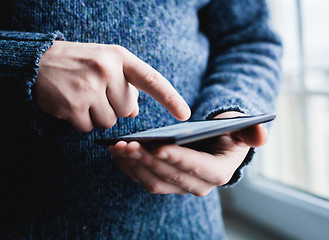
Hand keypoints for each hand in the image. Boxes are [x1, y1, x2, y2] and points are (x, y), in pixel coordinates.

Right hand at [34, 41, 190, 131]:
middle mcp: (106, 69)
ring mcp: (89, 86)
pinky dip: (81, 121)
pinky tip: (71, 105)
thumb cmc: (80, 64)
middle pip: (127, 110)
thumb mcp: (106, 64)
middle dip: (113, 107)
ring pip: (110, 122)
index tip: (185, 114)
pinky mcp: (73, 104)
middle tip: (95, 91)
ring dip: (97, 115)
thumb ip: (126, 85)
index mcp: (119, 57)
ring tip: (82, 96)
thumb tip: (134, 113)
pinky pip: (89, 127)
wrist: (38, 62)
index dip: (170, 98)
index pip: (151, 79)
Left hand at [108, 111, 267, 195]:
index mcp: (218, 172)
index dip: (178, 158)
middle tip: (129, 144)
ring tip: (119, 148)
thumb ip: (251, 132)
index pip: (196, 168)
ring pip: (153, 181)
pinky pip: (143, 179)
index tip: (158, 146)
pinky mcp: (165, 181)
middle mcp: (198, 185)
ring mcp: (179, 185)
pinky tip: (118, 153)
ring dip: (134, 166)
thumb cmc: (226, 133)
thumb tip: (261, 134)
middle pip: (169, 175)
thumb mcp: (240, 129)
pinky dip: (129, 167)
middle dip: (147, 160)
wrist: (214, 143)